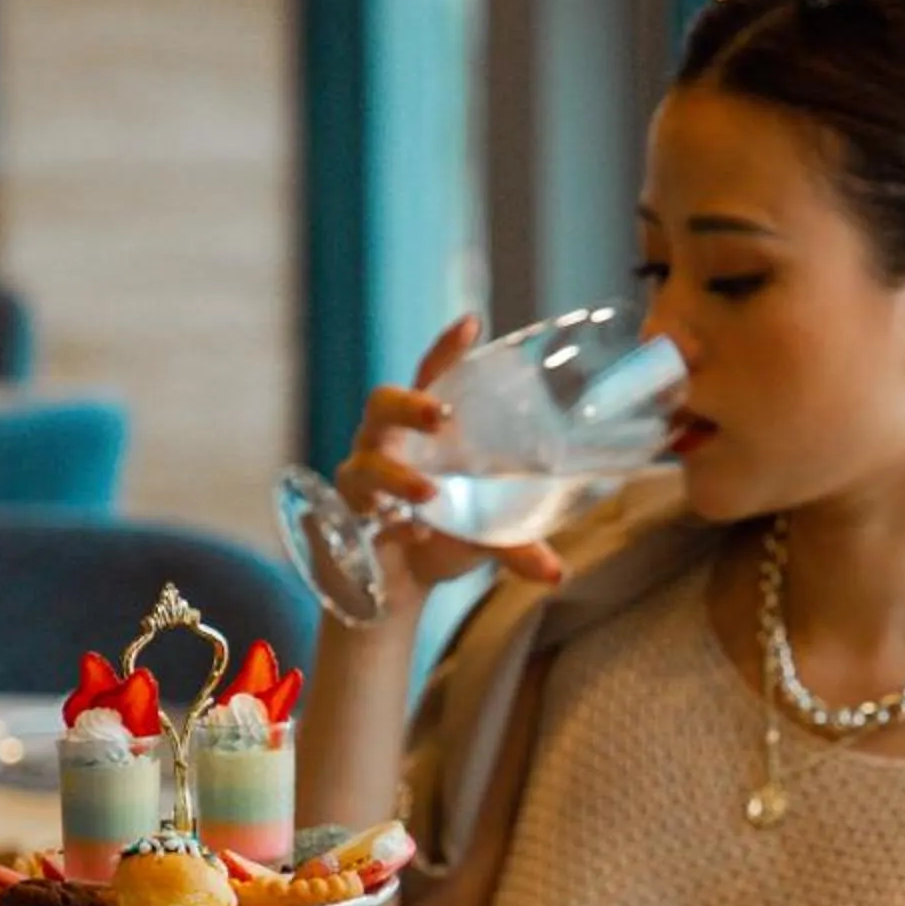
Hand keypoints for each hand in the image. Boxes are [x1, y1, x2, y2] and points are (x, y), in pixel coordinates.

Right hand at [336, 317, 564, 609]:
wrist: (397, 583)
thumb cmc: (443, 534)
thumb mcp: (484, 533)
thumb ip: (518, 545)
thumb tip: (557, 575)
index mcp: (424, 429)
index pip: (431, 376)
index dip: (447, 350)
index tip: (472, 322)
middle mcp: (388, 441)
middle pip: (383, 402)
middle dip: (408, 405)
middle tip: (438, 415)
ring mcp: (362, 474)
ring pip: (365, 461)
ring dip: (396, 476)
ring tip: (428, 494)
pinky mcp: (347, 512)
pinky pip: (358, 507)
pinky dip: (387, 521)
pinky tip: (412, 536)